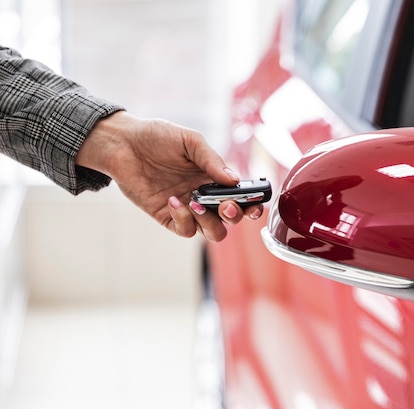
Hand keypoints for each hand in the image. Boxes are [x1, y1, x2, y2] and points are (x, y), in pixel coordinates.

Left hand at [75, 111, 262, 240]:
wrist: (122, 144)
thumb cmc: (157, 137)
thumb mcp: (190, 141)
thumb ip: (213, 160)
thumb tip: (235, 180)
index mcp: (215, 177)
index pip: (242, 197)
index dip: (253, 205)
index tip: (256, 205)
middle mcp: (206, 196)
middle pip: (231, 219)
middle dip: (235, 216)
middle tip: (226, 205)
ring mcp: (188, 208)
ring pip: (213, 232)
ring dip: (211, 223)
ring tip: (196, 203)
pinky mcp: (168, 217)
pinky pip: (186, 230)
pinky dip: (184, 219)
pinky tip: (173, 201)